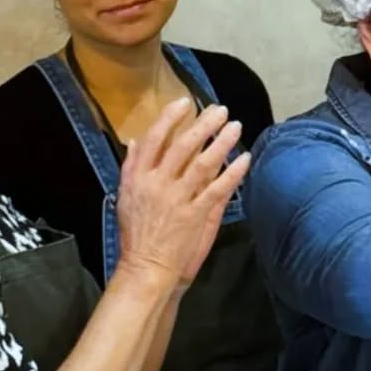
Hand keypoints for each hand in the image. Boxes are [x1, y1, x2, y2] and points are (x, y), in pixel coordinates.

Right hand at [116, 99, 250, 288]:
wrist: (145, 268)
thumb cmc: (136, 234)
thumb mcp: (126, 195)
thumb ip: (131, 166)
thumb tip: (133, 139)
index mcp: (137, 177)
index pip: (153, 140)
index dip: (169, 119)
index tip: (184, 102)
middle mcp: (156, 184)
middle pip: (182, 146)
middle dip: (202, 125)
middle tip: (220, 109)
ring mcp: (177, 199)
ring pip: (202, 164)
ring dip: (220, 143)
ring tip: (235, 126)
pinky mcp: (195, 215)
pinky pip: (217, 189)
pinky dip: (232, 173)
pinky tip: (244, 159)